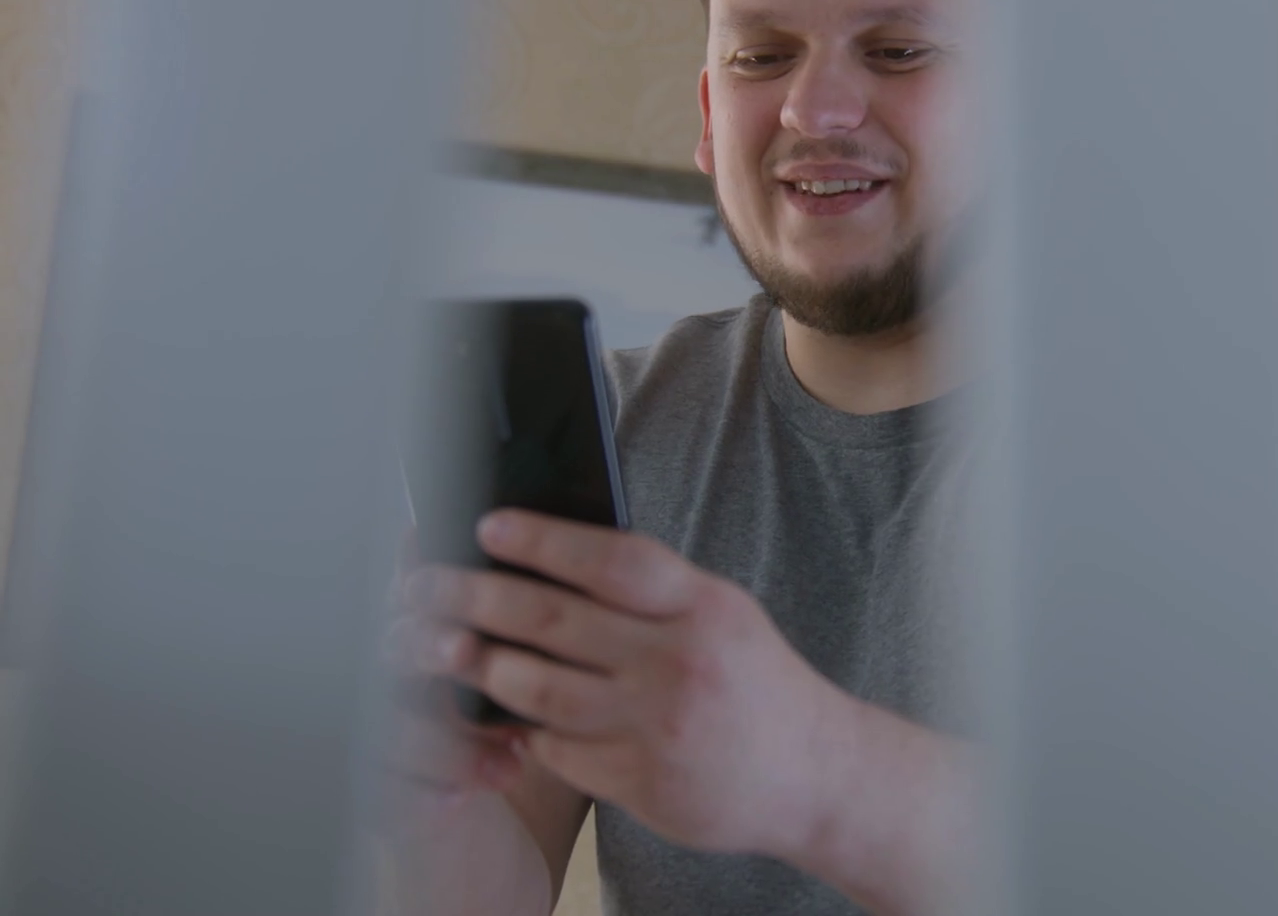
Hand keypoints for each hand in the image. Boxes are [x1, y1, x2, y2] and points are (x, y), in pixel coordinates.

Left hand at [406, 509, 860, 859]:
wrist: (816, 773)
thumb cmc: (760, 684)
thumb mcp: (724, 615)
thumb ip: (655, 591)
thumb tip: (561, 556)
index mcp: (702, 608)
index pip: (608, 560)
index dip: (541, 540)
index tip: (487, 526)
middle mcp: (679, 663)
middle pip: (555, 621)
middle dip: (479, 599)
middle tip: (427, 589)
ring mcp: (658, 728)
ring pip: (542, 691)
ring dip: (487, 668)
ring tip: (451, 649)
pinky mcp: (643, 783)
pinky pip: (562, 751)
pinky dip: (532, 731)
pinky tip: (512, 715)